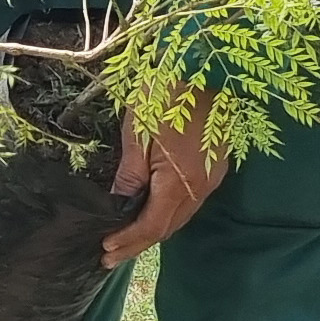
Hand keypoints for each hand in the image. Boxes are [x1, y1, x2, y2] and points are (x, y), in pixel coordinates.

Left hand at [100, 93, 228, 267]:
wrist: (205, 64)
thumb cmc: (165, 94)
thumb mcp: (139, 133)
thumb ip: (131, 175)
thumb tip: (119, 205)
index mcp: (179, 182)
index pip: (152, 226)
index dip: (129, 241)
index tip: (105, 250)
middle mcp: (201, 187)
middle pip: (169, 227)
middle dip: (138, 244)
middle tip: (109, 256)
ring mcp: (211, 177)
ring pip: (181, 216)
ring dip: (154, 231)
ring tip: (126, 241)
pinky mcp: (214, 166)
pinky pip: (190, 202)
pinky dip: (168, 214)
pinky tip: (152, 213)